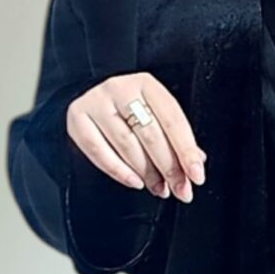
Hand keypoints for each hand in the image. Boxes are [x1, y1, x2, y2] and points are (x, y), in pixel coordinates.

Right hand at [66, 73, 206, 200]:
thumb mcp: (154, 113)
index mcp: (146, 84)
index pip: (172, 120)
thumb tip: (195, 163)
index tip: (197, 175)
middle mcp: (121, 89)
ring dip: (147, 173)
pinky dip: (119, 171)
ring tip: (160, 188)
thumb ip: (174, 137)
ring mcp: (97, 102)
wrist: (90, 97)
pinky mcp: (77, 119)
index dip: (186, 151)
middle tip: (180, 189)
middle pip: (150, 134)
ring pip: (127, 145)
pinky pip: (99, 151)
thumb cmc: (127, 109)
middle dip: (169, 168)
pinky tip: (135, 182)